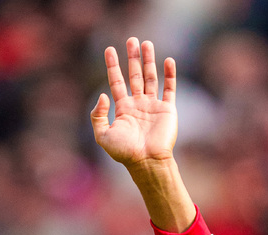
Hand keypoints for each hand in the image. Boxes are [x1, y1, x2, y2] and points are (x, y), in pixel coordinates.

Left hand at [91, 37, 177, 168]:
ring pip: (151, 78)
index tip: (109, 50)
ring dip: (149, 60)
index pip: (116, 82)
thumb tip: (102, 94)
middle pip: (134, 76)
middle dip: (132, 58)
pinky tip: (168, 60)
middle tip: (131, 39)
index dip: (112, 66)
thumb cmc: (124, 152)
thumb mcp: (102, 136)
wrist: (147, 161)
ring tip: (146, 43)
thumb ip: (97, 115)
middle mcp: (138, 105)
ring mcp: (153, 106)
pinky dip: (170, 75)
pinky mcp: (167, 110)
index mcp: (123, 109)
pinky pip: (169, 89)